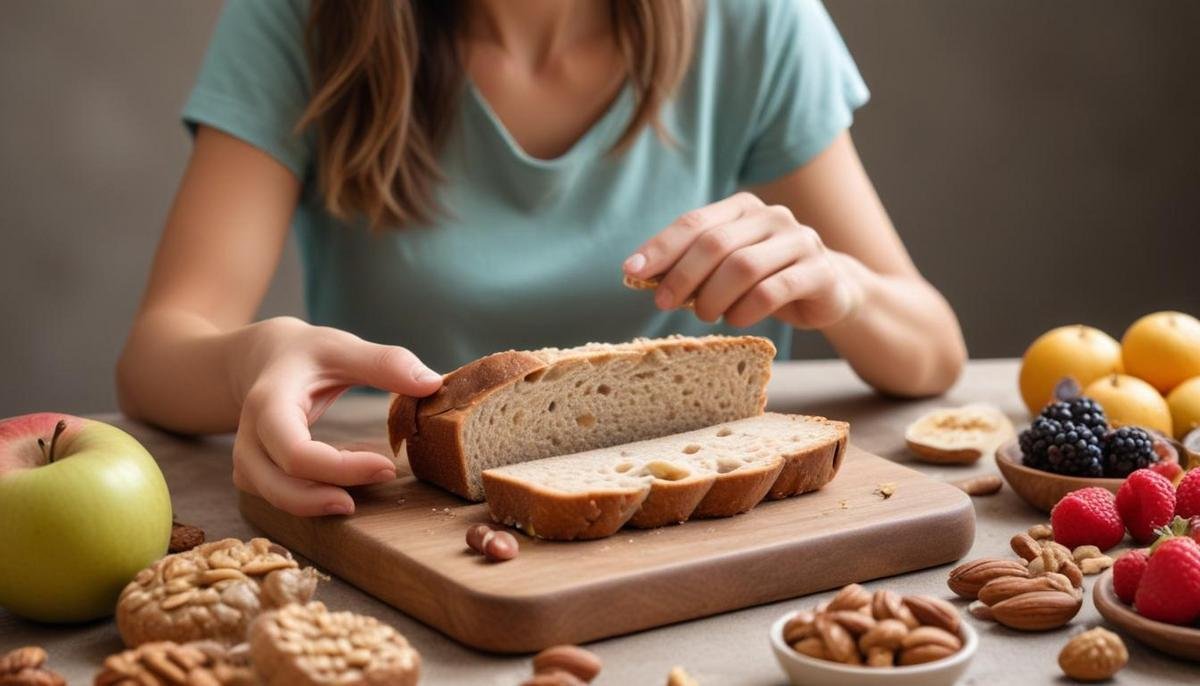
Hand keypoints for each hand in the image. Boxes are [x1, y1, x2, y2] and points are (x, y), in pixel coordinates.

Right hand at [228, 317, 441, 515]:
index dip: (340, 468)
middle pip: (274, 484)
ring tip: (359, 491)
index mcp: (269, 401)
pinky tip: (341, 485)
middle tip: (376, 487)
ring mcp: (246, 455)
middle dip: (321, 498)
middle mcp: (250, 433)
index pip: (295, 451)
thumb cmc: (306, 354)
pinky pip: (275, 494)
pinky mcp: (255, 470)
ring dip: (315, 502)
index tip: (387, 466)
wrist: (263, 359)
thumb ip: (384, 362)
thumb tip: (432, 383)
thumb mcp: (342, 348)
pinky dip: (307, 497)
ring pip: (271, 495)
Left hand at [623, 192, 862, 329]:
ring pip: (743, 267)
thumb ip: (691, 264)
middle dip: (683, 276)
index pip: (694, 223)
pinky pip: (773, 291)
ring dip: (713, 297)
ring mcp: (800, 241)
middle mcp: (773, 217)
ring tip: (704, 315)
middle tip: (665, 303)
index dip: (661, 247)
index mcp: (744, 208)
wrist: (830, 291)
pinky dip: (746, 310)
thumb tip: (638, 272)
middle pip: (716, 244)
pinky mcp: (820, 272)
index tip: (631, 271)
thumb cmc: (766, 279)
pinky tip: (736, 320)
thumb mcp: (726, 267)